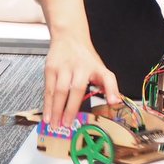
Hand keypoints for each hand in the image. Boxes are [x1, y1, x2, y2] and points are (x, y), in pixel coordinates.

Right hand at [36, 0, 120, 125]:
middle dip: (70, 109)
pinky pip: (48, 89)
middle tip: (67, 125)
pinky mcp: (50, 69)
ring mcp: (62, 68)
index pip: (106, 79)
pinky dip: (47, 103)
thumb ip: (109, 86)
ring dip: (55, 109)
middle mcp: (79, 67)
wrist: (69, 38)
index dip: (111, 90)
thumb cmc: (86, 59)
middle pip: (75, 90)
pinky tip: (47, 114)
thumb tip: (115, 102)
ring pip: (58, 91)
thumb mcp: (101, 69)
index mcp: (95, 68)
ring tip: (54, 124)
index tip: (113, 103)